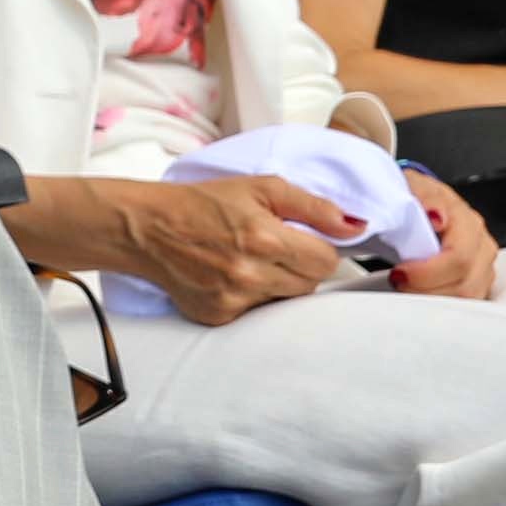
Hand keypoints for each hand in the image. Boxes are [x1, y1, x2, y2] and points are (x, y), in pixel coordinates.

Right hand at [105, 173, 354, 323]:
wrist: (149, 228)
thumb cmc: (204, 202)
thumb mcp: (262, 188)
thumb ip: (314, 207)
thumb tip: (356, 225)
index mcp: (265, 238)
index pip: (326, 261)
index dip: (319, 248)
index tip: (302, 239)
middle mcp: (251, 275)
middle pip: (310, 285)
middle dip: (300, 266)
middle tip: (274, 247)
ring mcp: (234, 301)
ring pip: (285, 302)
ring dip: (279, 283)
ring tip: (251, 261)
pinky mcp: (218, 317)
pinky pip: (256, 315)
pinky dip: (252, 297)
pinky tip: (231, 276)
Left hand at [387, 165, 496, 297]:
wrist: (418, 204)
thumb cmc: (415, 198)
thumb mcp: (412, 187)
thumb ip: (425, 198)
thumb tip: (437, 216)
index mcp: (467, 220)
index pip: (459, 257)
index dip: (427, 272)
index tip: (399, 273)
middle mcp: (481, 244)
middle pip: (465, 284)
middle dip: (426, 288)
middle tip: (399, 280)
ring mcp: (482, 266)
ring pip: (467, 299)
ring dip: (432, 299)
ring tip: (407, 286)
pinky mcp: (476, 282)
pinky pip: (464, 304)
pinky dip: (439, 304)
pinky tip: (420, 294)